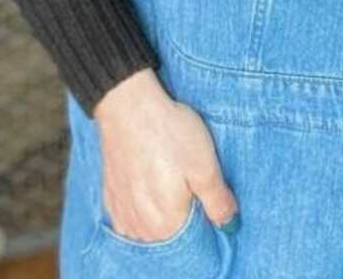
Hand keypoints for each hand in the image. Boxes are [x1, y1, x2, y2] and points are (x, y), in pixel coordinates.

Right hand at [94, 68, 238, 240]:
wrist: (129, 105)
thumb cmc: (170, 133)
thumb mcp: (205, 165)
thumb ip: (218, 201)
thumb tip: (230, 225)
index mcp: (167, 225)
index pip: (194, 237)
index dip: (205, 214)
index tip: (207, 190)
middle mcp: (141, 227)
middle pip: (171, 233)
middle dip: (184, 213)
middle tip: (187, 176)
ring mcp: (123, 213)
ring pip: (150, 225)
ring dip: (162, 210)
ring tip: (169, 174)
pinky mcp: (112, 197)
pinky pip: (132, 215)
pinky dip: (143, 204)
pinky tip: (150, 180)